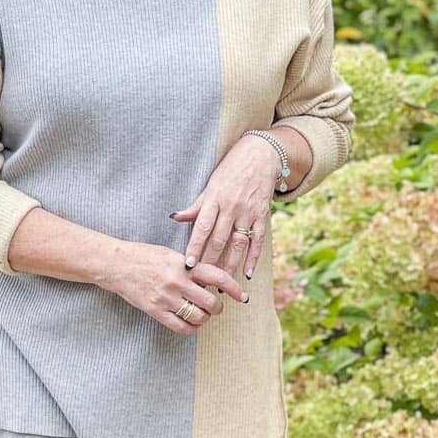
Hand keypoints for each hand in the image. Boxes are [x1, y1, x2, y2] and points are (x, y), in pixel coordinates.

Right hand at [96, 240, 248, 334]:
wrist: (116, 264)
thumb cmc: (143, 256)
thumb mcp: (170, 254)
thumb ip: (190, 266)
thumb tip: (210, 279)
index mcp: (183, 264)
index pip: (217, 276)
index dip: (234, 288)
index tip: (243, 296)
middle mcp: (177, 281)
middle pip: (211, 301)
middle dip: (218, 308)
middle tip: (216, 308)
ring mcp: (166, 298)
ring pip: (198, 316)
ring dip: (204, 318)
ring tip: (202, 315)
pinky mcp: (155, 311)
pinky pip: (181, 327)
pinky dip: (191, 328)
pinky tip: (190, 323)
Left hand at [171, 135, 277, 279]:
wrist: (260, 155)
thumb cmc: (231, 170)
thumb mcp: (210, 185)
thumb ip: (196, 206)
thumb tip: (175, 217)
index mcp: (214, 199)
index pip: (201, 227)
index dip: (194, 247)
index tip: (187, 264)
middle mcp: (231, 207)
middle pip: (218, 239)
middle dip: (209, 261)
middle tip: (201, 280)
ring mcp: (247, 212)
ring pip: (237, 243)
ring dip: (230, 264)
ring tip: (222, 282)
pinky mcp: (262, 215)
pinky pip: (257, 240)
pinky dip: (253, 257)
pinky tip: (247, 273)